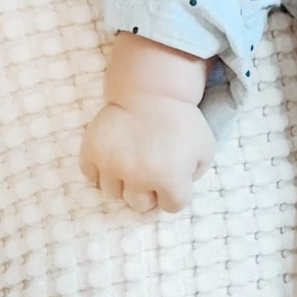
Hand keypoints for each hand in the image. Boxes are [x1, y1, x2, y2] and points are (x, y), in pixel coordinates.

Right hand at [79, 94, 216, 212]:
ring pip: (114, 193)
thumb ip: (195, 175)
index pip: (172, 206)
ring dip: (124, 182)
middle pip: (139, 205)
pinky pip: (91, 175)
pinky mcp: (92, 152)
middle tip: (151, 169)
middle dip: (148, 190)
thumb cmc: (181, 121)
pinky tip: (114, 158)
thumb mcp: (205, 148)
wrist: (152, 90)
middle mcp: (138, 177)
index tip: (175, 175)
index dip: (176, 191)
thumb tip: (178, 187)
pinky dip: (100, 169)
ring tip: (132, 162)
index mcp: (169, 179)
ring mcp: (112, 165)